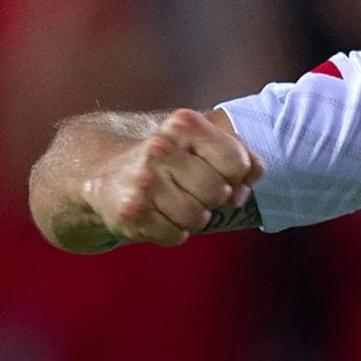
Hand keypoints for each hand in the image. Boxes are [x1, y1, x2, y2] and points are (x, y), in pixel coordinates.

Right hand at [81, 109, 263, 245]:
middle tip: (192, 190)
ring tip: (174, 202)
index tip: (223, 174)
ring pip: (199, 218)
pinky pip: (176, 236)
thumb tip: (255, 174)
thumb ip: (238, 152)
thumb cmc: (169, 160)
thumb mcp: (201, 142)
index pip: (236, 162)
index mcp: (183, 124)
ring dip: (193, 218)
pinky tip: (158, 215)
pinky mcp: (131, 211)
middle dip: (213, 198)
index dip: (238, 176)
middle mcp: (160, 148)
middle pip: (219, 192)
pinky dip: (173, 232)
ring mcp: (143, 180)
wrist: (105, 174)